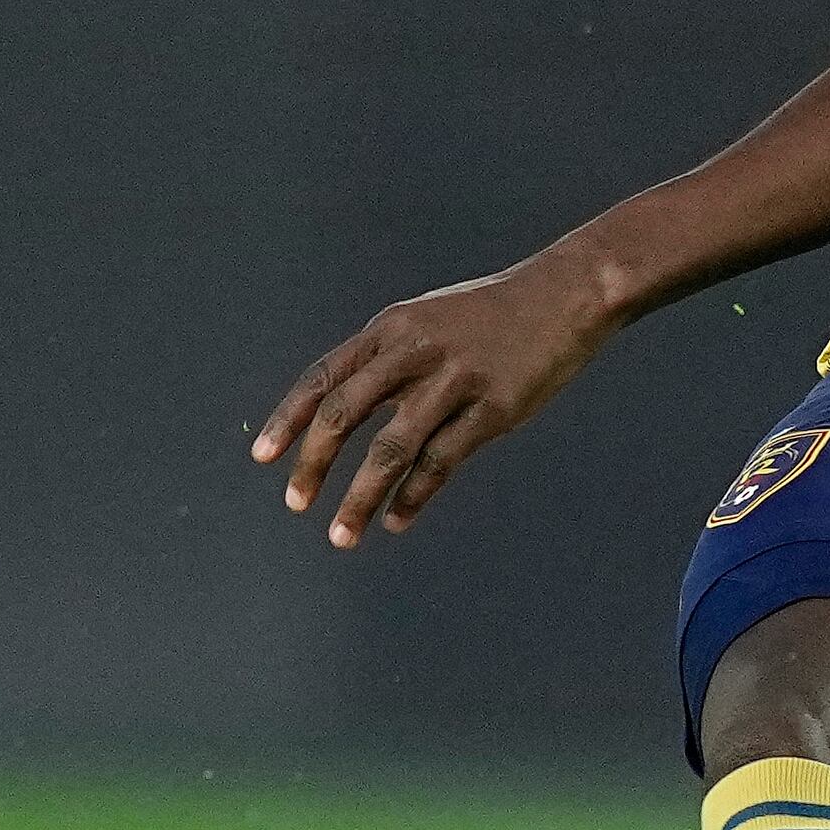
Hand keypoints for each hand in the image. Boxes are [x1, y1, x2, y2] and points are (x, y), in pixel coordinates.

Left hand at [256, 254, 604, 546]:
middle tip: (296, 505)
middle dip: (314, 464)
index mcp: (390, 329)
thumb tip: (345, 410)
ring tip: (342, 535)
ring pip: (391, 448)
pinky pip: (442, 461)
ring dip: (361, 497)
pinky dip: (413, 496)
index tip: (263, 458)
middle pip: (346, 414)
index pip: (325, 378)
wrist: (566, 294)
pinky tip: (395, 520)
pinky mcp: (494, 407)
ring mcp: (454, 379)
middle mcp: (414, 351)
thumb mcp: (428, 320)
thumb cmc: (492, 315)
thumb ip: (387, 359)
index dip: (290, 419)